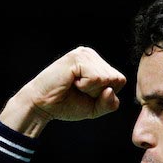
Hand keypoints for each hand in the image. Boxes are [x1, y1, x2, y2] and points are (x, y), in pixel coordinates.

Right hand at [11, 46, 126, 121]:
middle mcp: (92, 55)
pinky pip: (96, 78)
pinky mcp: (78, 58)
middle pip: (115, 79)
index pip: (120, 81)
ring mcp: (85, 54)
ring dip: (91, 90)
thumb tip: (110, 91)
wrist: (43, 105)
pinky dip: (85, 86)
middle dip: (98, 93)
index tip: (86, 94)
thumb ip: (110, 103)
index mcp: (98, 63)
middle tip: (79, 91)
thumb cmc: (67, 104)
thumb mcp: (95, 108)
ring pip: (107, 79)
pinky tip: (71, 82)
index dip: (106, 94)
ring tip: (74, 86)